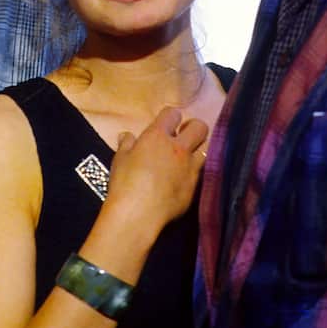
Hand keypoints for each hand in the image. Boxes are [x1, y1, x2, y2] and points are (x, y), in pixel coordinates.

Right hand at [104, 107, 209, 233]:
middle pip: (200, 127)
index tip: (166, 125)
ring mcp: (190, 168)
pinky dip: (194, 173)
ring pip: (206, 149)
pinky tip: (183, 180)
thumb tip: (127, 136)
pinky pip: (201, 173)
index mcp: (158, 136)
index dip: (170, 117)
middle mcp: (179, 148)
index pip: (173, 113)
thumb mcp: (120, 160)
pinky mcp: (195, 188)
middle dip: (193, 128)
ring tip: (186, 159)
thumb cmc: (125, 183)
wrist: (138, 214)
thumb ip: (126, 145)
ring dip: (197, 150)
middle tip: (183, 137)